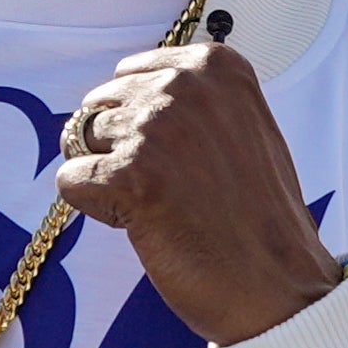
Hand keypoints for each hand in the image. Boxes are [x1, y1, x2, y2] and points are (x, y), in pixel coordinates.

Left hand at [54, 41, 339, 345]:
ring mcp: (155, 128)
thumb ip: (190, 101)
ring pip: (79, 140)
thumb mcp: (240, 126)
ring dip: (105, 177)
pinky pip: (70, 179)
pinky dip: (93, 207)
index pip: (128, 73)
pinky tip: (138, 223)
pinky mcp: (128, 175)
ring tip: (154, 206)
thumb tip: (126, 99)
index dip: (137, 119)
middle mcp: (184, 85)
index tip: (174, 155)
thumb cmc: (259, 214)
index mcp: (214, 66)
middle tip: (162, 187)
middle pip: (100, 105)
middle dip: (115, 146)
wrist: (277, 282)